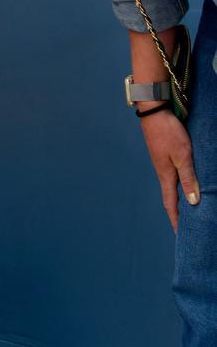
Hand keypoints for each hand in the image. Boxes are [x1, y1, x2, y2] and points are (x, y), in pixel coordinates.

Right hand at [139, 107, 199, 231]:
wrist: (153, 110)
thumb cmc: (168, 132)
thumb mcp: (183, 155)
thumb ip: (188, 178)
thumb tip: (192, 202)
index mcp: (166, 175)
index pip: (171, 204)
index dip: (176, 221)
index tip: (180, 236)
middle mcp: (163, 171)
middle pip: (171, 198)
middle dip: (178, 214)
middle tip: (186, 228)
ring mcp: (162, 162)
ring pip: (172, 186)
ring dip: (179, 200)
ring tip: (189, 210)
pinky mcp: (164, 154)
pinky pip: (173, 175)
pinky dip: (179, 185)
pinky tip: (185, 184)